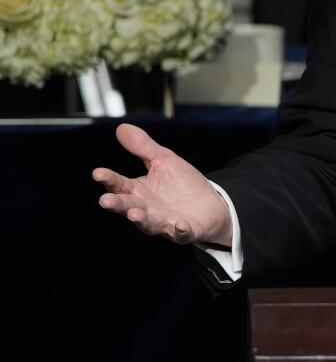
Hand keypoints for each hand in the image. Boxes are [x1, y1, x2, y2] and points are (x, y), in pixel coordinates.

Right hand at [92, 123, 232, 246]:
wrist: (211, 204)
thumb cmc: (182, 184)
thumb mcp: (163, 160)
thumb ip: (143, 147)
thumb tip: (121, 127)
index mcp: (139, 191)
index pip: (120, 185)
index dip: (109, 179)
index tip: (98, 172)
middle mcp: (147, 209)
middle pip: (129, 206)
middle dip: (118, 204)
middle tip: (105, 200)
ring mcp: (165, 222)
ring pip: (149, 223)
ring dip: (141, 219)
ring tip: (135, 214)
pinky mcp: (186, 232)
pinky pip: (182, 233)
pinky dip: (181, 230)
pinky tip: (180, 225)